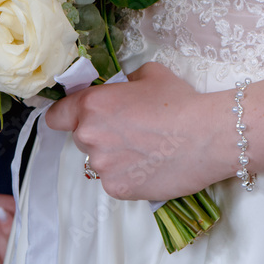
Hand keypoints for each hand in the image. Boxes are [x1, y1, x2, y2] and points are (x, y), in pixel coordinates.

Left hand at [45, 62, 228, 200]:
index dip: (66, 116)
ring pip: (100, 161)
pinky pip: (116, 181)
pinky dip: (129, 175)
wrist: (207, 137)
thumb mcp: (149, 75)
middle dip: (101, 135)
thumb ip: (125, 83)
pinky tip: (152, 166)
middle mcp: (89, 136)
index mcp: (91, 105)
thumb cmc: (180, 102)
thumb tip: (122, 88)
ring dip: (115, 157)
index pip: (56, 116)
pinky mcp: (118, 189)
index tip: (74, 118)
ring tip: (147, 150)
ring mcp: (102, 166)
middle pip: (82, 138)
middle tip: (131, 132)